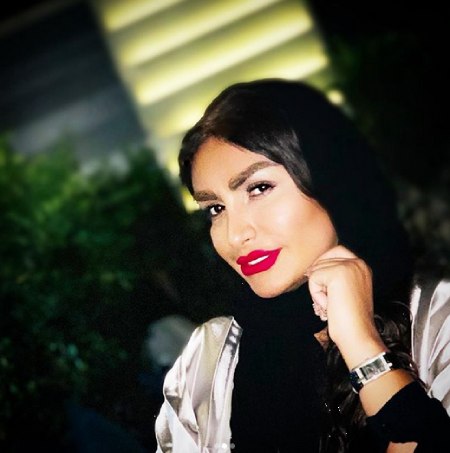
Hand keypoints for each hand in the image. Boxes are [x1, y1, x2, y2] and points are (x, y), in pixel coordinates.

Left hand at [306, 245, 385, 367]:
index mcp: (361, 266)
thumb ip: (332, 275)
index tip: (326, 288)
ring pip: (315, 270)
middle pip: (321, 260)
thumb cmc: (347, 319)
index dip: (322, 268)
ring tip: (332, 304)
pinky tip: (329, 306)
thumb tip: (309, 269)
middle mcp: (358, 262)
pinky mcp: (339, 273)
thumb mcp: (343, 291)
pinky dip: (316, 295)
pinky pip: (313, 279)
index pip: (333, 252)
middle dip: (319, 280)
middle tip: (330, 300)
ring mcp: (349, 266)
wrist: (357, 335)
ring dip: (318, 291)